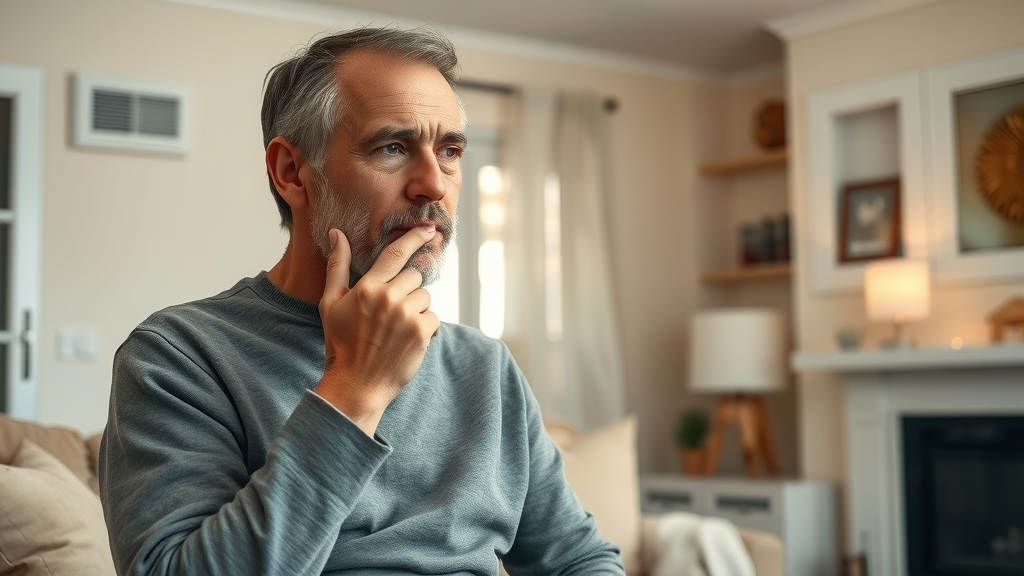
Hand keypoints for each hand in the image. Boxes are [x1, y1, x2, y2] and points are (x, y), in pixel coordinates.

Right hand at [314, 226, 439, 435]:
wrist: (357, 384)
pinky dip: (425, 327)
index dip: (414, 237)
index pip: (396, 253)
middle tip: (391, 311)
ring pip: (425, 297)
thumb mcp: (331, 303)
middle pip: (414, 276)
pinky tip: (406, 340)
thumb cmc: (341, 343)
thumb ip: (337, 266)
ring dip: (416, 309)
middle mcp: (389, 298)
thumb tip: (337, 233)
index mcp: (367, 287)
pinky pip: (433, 318)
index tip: (429, 229)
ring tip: (396, 328)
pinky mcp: (421, 333)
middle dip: (407, 289)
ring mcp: (406, 316)